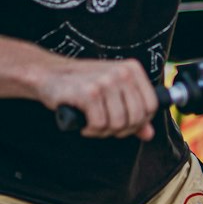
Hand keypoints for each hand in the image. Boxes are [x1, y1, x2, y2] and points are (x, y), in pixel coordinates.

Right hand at [39, 57, 158, 139]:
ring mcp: (105, 81)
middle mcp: (121, 72)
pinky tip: (83, 122)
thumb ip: (133, 112)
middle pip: (136, 117)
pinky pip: (100, 125)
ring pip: (118, 124)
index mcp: (132, 69)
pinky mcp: (89, 93)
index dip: (140, 122)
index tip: (125, 123)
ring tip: (92, 123)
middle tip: (105, 126)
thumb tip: (149, 134)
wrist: (49, 74)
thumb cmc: (83, 84)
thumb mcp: (113, 94)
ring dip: (104, 131)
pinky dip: (90, 130)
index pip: (152, 106)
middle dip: (121, 130)